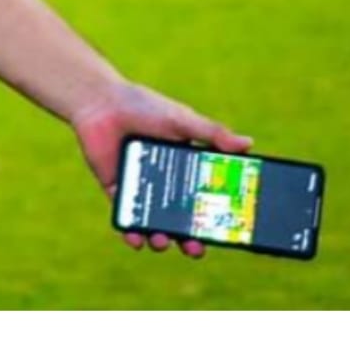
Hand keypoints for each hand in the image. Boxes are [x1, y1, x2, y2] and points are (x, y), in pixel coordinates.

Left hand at [69, 79, 253, 259]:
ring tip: (163, 241)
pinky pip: (126, 218)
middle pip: (181, 218)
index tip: (227, 232)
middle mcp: (165, 182)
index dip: (215, 217)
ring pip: (155, 223)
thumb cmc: (143, 106)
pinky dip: (131, 232)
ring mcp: (140, 188)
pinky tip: (136, 238)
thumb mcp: (182, 119)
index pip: (205, 198)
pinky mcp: (117, 191)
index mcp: (185, 167)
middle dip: (189, 238)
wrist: (100, 100)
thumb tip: (249, 143)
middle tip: (195, 249)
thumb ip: (213, 133)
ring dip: (161, 239)